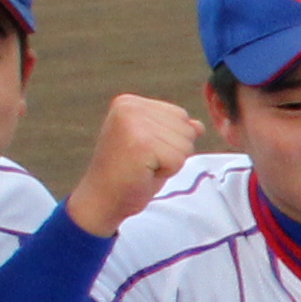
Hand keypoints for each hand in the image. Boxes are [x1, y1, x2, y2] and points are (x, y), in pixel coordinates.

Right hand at [65, 95, 202, 236]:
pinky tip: (144, 172)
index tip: (144, 150)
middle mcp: (130, 107)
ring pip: (186, 144)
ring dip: (171, 162)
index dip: (170, 141)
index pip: (180, 115)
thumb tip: (198, 126)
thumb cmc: (129, 174)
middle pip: (186, 128)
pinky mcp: (142, 143)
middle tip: (144, 161)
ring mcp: (134, 123)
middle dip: (173, 151)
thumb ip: (175, 130)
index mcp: (130, 102)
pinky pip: (179, 159)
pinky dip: (167, 172)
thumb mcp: (155, 145)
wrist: (102, 199)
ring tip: (144, 166)